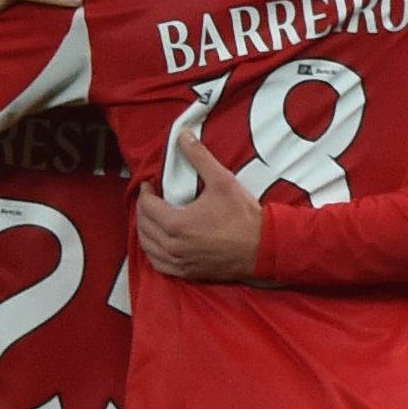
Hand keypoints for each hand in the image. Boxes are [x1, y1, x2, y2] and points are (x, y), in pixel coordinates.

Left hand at [133, 112, 265, 279]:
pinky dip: (154, 253)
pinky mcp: (188, 273)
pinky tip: (159, 244)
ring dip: (145, 231)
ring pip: (148, 247)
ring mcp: (180, 262)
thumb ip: (199, 156)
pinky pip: (160, 265)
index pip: (146, 207)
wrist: (264, 248)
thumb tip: (184, 135)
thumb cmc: (244, 217)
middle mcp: (173, 246)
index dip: (144, 193)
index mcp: (176, 224)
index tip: (149, 185)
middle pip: (144, 227)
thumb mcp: (222, 180)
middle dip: (143, 210)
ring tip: (151, 219)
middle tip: (149, 199)